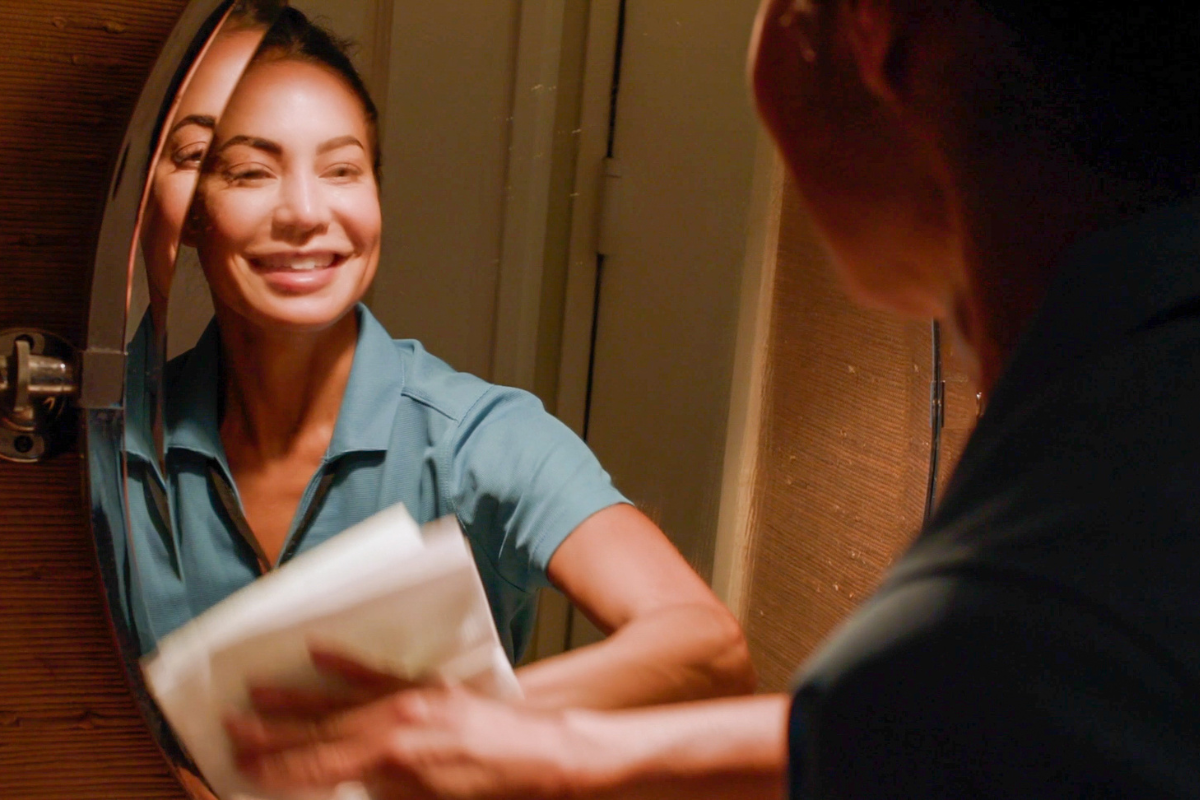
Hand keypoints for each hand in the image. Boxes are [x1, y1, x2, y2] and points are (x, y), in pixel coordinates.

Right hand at [226, 647, 581, 799]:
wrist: (555, 759)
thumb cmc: (500, 795)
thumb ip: (384, 797)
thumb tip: (341, 791)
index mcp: (392, 768)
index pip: (316, 769)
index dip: (275, 770)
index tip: (241, 765)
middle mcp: (396, 730)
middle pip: (318, 734)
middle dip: (270, 736)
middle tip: (227, 729)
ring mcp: (413, 703)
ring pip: (339, 702)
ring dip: (293, 699)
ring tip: (253, 693)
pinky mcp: (432, 688)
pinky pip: (379, 672)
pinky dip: (345, 663)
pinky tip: (316, 651)